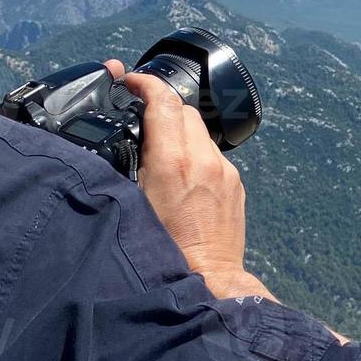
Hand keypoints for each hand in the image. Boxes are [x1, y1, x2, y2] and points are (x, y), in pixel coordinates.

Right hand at [117, 65, 264, 297]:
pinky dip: (195, 151)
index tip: (129, 81)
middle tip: (140, 113)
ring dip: (179, 130)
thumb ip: (131, 164)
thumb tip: (126, 140)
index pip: (163, 101)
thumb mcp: (134, 204)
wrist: (209, 279)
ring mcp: (224, 170)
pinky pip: (212, 153)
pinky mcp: (234, 183)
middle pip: (183, 109)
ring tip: (160, 147)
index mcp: (174, 161)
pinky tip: (182, 174)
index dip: (143, 83)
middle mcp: (204, 159)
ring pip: (199, 131)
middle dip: (160, 106)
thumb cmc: (165, 251)